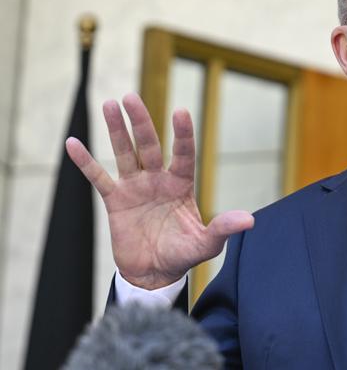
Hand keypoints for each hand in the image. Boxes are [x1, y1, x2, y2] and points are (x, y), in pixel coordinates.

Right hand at [66, 93, 253, 289]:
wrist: (154, 274)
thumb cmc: (183, 255)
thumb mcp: (206, 244)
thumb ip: (223, 229)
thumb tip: (249, 220)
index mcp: (182, 184)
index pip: (183, 154)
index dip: (182, 134)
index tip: (181, 112)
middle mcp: (158, 179)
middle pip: (149, 145)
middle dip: (140, 122)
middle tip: (130, 98)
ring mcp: (136, 187)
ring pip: (124, 153)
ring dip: (116, 130)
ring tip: (109, 104)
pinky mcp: (115, 200)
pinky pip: (98, 177)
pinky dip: (85, 162)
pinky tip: (73, 143)